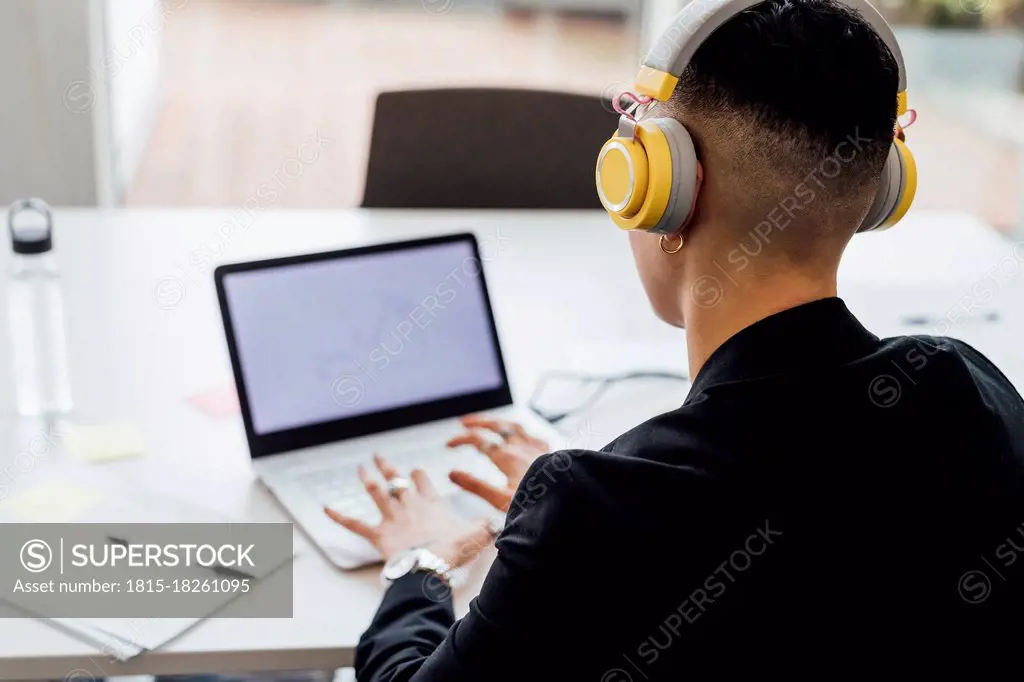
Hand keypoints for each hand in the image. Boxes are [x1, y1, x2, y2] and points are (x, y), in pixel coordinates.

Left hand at [324, 455, 492, 567]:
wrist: (428, 566)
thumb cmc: (450, 552)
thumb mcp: (475, 536)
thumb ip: (486, 527)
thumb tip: (501, 521)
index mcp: (431, 504)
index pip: (424, 483)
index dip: (419, 475)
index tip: (416, 470)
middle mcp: (410, 506)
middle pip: (397, 481)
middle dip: (388, 467)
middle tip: (379, 456)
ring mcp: (392, 518)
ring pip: (377, 493)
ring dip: (367, 479)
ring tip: (360, 468)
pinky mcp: (378, 535)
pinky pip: (355, 524)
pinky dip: (338, 516)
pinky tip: (325, 508)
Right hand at [446, 415, 550, 511]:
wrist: (567, 504)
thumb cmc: (536, 506)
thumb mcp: (499, 500)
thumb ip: (475, 486)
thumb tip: (452, 474)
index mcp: (508, 459)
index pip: (479, 441)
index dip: (461, 439)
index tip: (449, 444)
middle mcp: (522, 449)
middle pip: (496, 427)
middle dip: (478, 422)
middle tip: (463, 422)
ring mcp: (537, 449)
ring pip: (515, 427)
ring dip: (499, 422)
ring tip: (489, 422)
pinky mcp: (550, 454)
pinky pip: (534, 436)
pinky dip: (522, 433)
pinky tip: (521, 437)